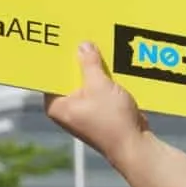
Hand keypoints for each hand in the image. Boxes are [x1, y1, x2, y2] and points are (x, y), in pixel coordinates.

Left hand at [44, 42, 150, 164]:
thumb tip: (83, 47)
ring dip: (97, 72)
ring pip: (88, 85)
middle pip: (70, 78)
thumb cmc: (112, 120)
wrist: (134, 145)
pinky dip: (107, 83)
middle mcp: (66, 110)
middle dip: (81, 62)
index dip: (58, 59)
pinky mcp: (99, 114)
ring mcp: (83, 112)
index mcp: (57, 105)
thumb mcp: (100, 86)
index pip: (51, 76)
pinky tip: (115, 72)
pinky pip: (100, 92)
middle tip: (86, 42)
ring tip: (103, 54)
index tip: (63, 41)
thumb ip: (90, 64)